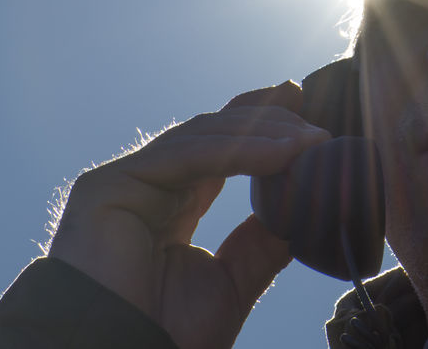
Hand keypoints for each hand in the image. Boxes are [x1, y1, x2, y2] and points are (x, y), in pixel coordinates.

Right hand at [48, 82, 329, 348]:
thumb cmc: (164, 333)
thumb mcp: (232, 282)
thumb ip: (263, 245)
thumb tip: (305, 210)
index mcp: (171, 203)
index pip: (220, 148)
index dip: (260, 122)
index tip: (303, 102)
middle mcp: (147, 185)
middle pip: (212, 133)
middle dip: (269, 121)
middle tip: (319, 126)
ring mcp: (124, 182)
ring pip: (201, 138)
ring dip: (263, 135)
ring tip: (312, 142)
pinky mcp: (108, 186)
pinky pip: (185, 157)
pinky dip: (238, 151)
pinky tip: (282, 154)